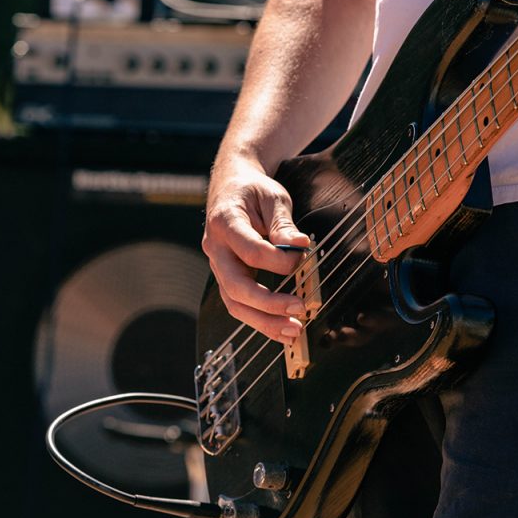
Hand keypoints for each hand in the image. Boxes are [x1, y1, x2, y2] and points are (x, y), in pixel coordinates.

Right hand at [203, 156, 309, 343]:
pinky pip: (239, 304)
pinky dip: (260, 320)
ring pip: (235, 303)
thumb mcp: (272, 198)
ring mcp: (218, 266)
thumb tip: (300, 246)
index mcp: (224, 222)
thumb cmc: (253, 191)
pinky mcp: (226, 277)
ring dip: (264, 322)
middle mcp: (215, 248)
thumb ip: (284, 224)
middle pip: (236, 286)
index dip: (279, 261)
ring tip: (293, 331)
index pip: (250, 251)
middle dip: (269, 304)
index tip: (302, 258)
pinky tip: (281, 330)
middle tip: (299, 308)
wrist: (231, 186)